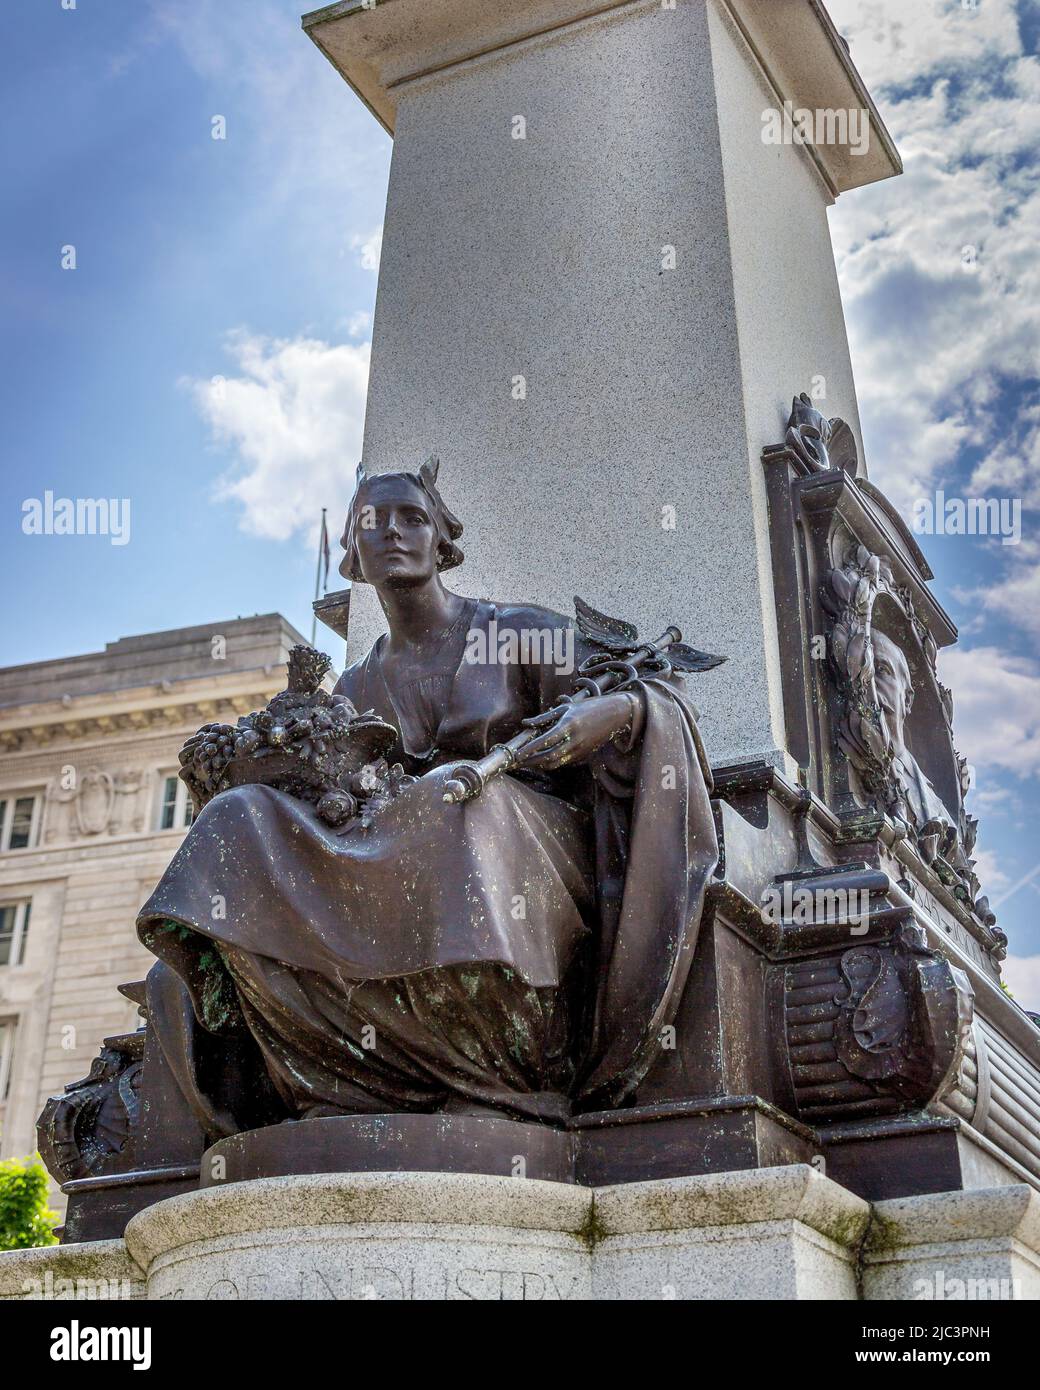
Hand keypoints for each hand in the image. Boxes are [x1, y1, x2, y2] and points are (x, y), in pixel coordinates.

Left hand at [519, 692, 635, 771]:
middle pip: (548, 756)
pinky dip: (552, 763)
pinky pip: (564, 762)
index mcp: (568, 725)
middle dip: (531, 761)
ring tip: (528, 763)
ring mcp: (580, 749)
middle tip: (518, 762)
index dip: (529, 749)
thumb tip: (526, 724)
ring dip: (540, 764)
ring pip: (556, 762)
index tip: (517, 754)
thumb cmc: (589, 707)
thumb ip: (545, 717)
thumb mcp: (566, 708)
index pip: (544, 741)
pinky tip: (543, 761)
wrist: (615, 714)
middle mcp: (574, 740)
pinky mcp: (584, 754)